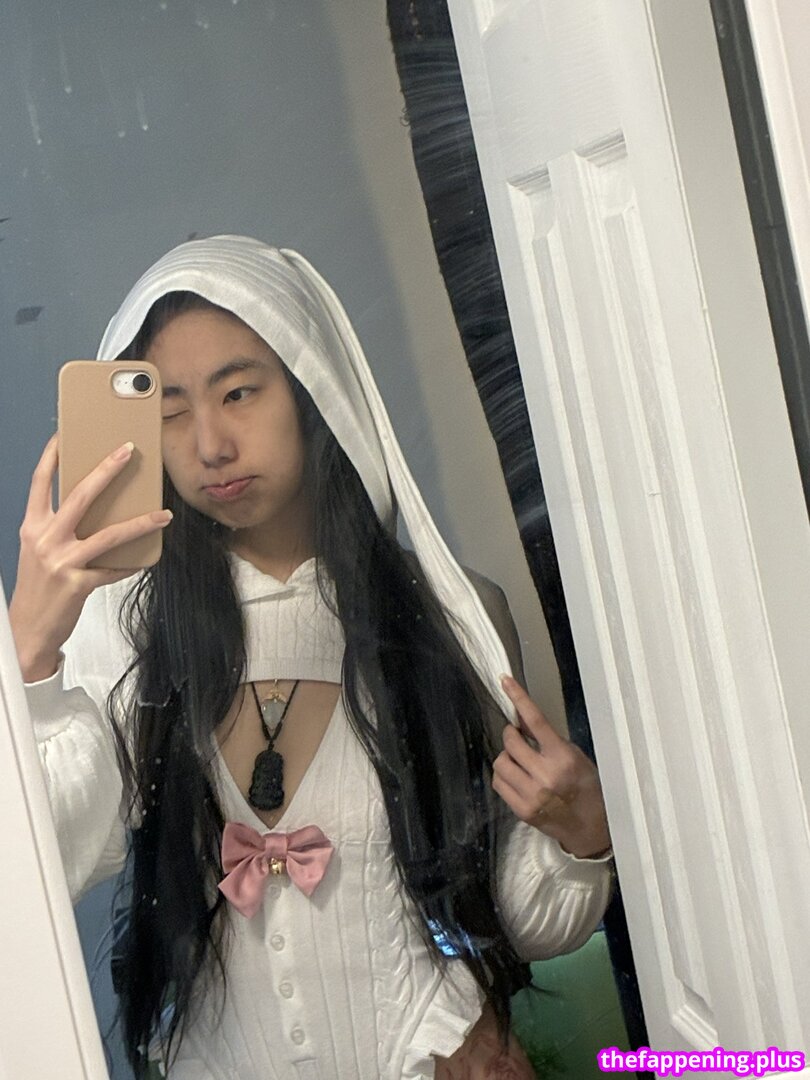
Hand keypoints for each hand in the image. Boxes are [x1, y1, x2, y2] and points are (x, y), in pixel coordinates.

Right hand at [9, 434, 171, 681]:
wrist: (28, 629)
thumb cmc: (38, 587)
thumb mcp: (40, 550)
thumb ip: (59, 528)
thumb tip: (96, 508)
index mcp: (32, 527)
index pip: (40, 482)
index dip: (52, 456)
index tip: (65, 434)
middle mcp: (45, 539)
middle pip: (80, 496)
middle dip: (107, 470)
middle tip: (128, 451)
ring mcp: (62, 562)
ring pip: (108, 534)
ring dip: (141, 523)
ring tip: (163, 515)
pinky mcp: (78, 584)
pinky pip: (114, 569)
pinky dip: (132, 564)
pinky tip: (148, 559)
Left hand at [492, 675, 610, 858]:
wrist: (590, 827)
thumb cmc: (587, 788)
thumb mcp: (575, 756)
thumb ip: (548, 739)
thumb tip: (523, 718)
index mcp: (563, 758)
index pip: (536, 721)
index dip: (519, 698)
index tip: (505, 682)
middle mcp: (545, 775)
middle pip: (511, 741)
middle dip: (512, 734)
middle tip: (519, 737)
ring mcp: (531, 795)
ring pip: (500, 761)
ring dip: (507, 756)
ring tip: (521, 762)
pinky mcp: (521, 810)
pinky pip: (498, 782)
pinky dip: (504, 775)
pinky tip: (517, 777)